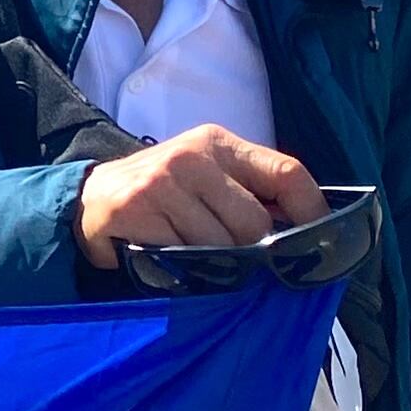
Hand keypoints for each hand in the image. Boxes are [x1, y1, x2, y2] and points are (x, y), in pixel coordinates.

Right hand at [71, 125, 323, 270]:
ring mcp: (163, 181)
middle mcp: (193, 156)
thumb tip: (307, 229)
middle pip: (255, 221)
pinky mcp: (138, 209)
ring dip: (214, 264)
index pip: (287, 172)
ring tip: (193, 254)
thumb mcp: (208, 175)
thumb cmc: (165, 192)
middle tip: (234, 257)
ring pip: (221, 245)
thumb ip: (251, 191)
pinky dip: (181, 268)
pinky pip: (183, 257)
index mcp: (219, 143)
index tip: (319, 242)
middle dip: (251, 249)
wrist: (92, 199)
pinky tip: (166, 254)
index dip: (311, 211)